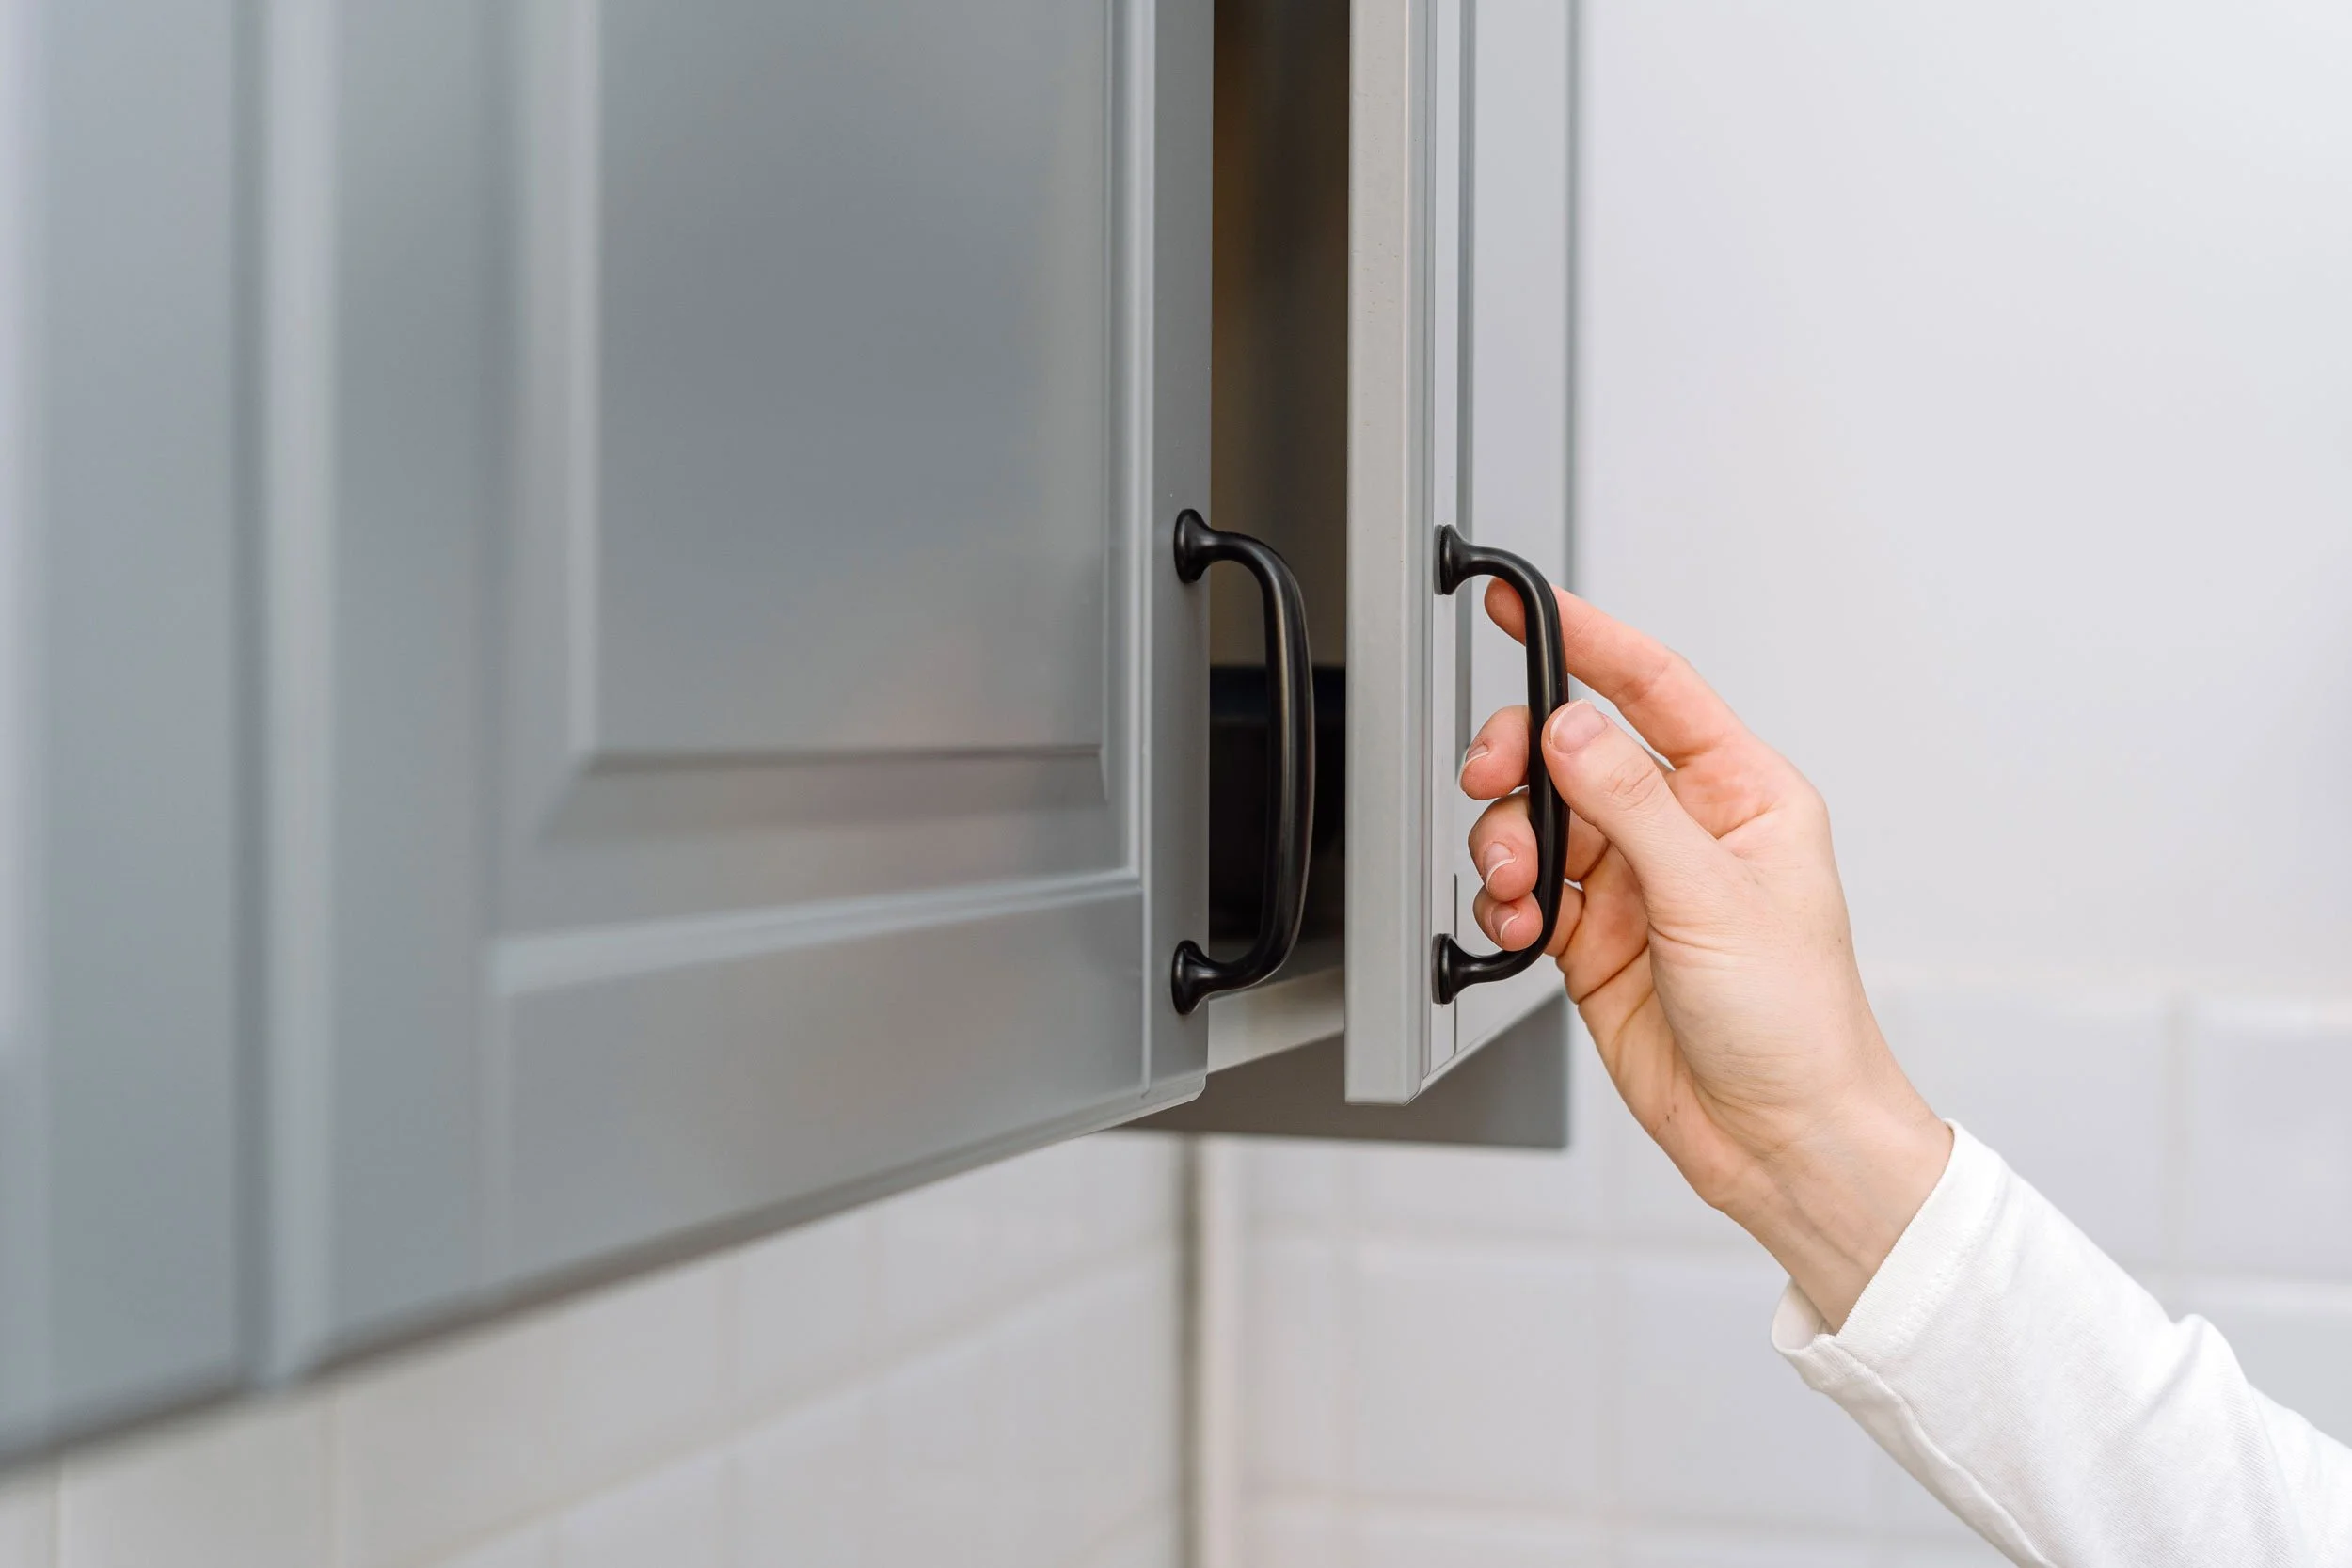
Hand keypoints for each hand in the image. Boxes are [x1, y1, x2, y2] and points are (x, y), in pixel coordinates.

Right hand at [1462, 583, 1949, 1326]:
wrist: (1780, 1140)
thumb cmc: (1798, 1026)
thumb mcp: (1713, 899)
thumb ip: (1630, 806)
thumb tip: (1570, 731)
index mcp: (1742, 794)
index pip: (1651, 689)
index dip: (1584, 639)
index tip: (1519, 606)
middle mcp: (1685, 831)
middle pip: (1573, 752)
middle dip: (1520, 762)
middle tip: (1494, 784)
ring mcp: (1635, 886)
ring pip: (1537, 821)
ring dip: (1508, 844)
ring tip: (1522, 888)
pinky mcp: (1593, 942)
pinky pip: (1524, 891)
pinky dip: (1506, 902)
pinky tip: (1523, 928)